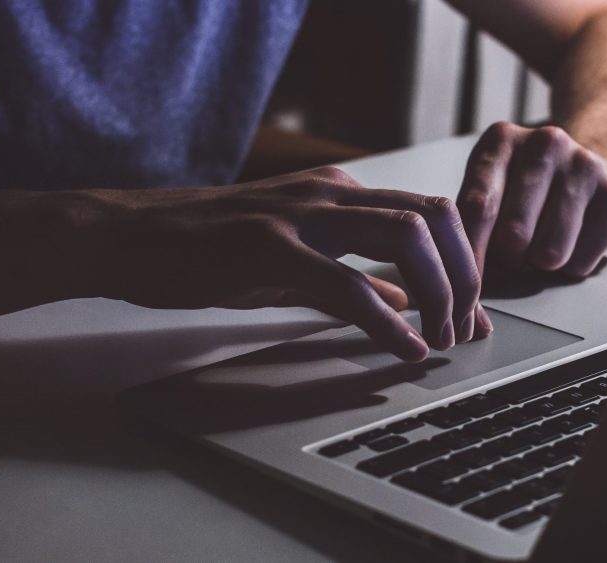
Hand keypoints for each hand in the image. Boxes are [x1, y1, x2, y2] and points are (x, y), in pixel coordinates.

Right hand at [92, 167, 489, 361]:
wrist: (132, 238)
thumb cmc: (213, 250)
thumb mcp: (299, 259)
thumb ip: (357, 274)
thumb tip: (409, 299)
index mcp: (341, 192)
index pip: (431, 213)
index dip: (465, 263)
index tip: (474, 311)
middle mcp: (331, 192)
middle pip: (435, 216)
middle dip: (464, 275)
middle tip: (464, 327)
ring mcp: (301, 215)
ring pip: (406, 236)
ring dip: (438, 291)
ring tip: (441, 337)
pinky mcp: (269, 247)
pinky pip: (347, 283)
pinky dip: (388, 320)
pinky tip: (405, 348)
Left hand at [457, 122, 606, 278]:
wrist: (592, 172)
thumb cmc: (527, 191)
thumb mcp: (491, 189)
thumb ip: (471, 223)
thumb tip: (462, 274)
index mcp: (502, 139)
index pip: (478, 206)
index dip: (470, 253)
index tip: (464, 282)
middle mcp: (545, 143)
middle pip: (513, 235)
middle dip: (507, 261)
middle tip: (511, 257)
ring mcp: (585, 166)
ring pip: (549, 253)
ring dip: (539, 266)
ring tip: (540, 247)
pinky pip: (580, 262)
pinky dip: (570, 268)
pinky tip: (572, 243)